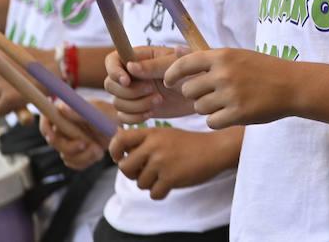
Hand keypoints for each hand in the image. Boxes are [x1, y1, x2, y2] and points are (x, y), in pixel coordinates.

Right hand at [39, 99, 110, 169]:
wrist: (121, 127)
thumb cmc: (109, 114)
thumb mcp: (97, 111)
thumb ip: (79, 111)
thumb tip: (60, 107)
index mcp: (64, 113)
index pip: (45, 122)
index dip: (46, 130)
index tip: (53, 137)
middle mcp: (63, 128)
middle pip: (54, 142)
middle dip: (70, 147)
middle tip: (86, 144)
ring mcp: (69, 142)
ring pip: (65, 155)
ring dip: (82, 156)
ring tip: (98, 149)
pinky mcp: (76, 154)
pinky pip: (74, 163)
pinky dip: (86, 161)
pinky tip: (97, 153)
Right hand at [104, 45, 193, 123]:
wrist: (205, 96)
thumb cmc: (195, 73)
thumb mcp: (177, 66)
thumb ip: (154, 65)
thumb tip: (130, 67)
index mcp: (140, 57)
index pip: (112, 60)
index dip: (114, 71)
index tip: (128, 81)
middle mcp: (133, 74)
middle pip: (110, 84)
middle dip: (129, 92)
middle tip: (153, 91)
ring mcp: (135, 92)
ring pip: (117, 102)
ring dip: (135, 105)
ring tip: (158, 101)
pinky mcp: (138, 109)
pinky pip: (123, 116)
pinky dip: (134, 117)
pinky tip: (152, 113)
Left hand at [109, 126, 238, 199]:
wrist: (214, 150)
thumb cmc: (189, 143)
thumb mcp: (165, 134)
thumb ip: (144, 140)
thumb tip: (119, 145)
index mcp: (150, 133)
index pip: (120, 140)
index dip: (114, 151)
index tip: (120, 158)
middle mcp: (153, 146)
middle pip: (125, 168)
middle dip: (133, 174)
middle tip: (144, 172)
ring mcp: (161, 162)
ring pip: (140, 183)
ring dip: (150, 184)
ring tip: (164, 175)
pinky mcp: (171, 178)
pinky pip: (153, 194)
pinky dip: (160, 193)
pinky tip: (170, 184)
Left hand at [165, 49, 301, 129]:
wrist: (292, 85)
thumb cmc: (263, 69)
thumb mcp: (236, 56)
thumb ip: (206, 57)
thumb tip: (176, 50)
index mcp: (222, 56)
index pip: (184, 64)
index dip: (172, 74)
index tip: (169, 82)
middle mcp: (224, 74)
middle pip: (189, 91)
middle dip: (195, 96)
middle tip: (211, 95)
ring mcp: (231, 94)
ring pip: (199, 108)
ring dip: (208, 109)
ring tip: (225, 103)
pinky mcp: (238, 114)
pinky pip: (212, 122)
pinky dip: (218, 121)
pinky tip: (230, 115)